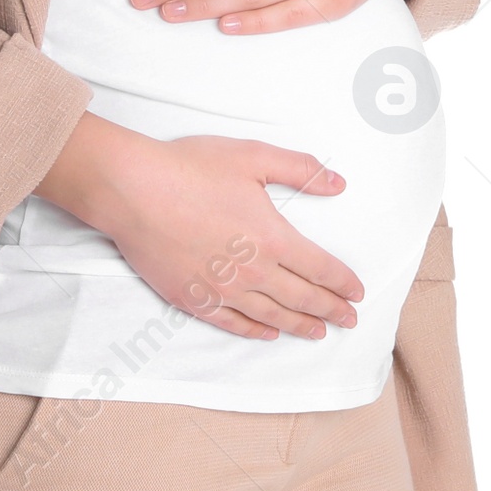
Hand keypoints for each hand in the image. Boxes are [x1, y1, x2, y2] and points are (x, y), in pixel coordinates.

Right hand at [33, 112, 364, 340]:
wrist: (133, 190)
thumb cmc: (190, 168)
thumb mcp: (252, 156)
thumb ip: (299, 169)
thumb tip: (338, 183)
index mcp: (272, 236)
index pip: (320, 268)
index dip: (343, 283)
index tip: (358, 293)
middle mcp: (252, 271)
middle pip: (302, 297)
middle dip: (331, 310)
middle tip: (349, 321)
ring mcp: (222, 289)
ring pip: (271, 316)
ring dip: (299, 325)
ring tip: (318, 332)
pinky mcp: (193, 298)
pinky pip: (232, 323)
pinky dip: (255, 331)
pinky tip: (268, 334)